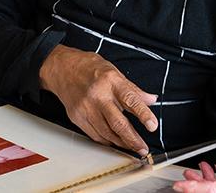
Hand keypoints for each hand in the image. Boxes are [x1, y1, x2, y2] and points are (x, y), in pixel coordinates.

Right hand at [39, 44, 157, 154]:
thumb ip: (133, 89)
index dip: (143, 114)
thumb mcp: (115, 72)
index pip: (131, 99)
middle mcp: (98, 95)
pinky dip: (107, 140)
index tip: (153, 125)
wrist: (62, 68)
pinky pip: (94, 134)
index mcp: (111, 81)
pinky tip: (115, 141)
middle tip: (142, 148)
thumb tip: (151, 100)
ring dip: (121, 142)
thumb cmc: (89, 68)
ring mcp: (85, 108)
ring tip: (132, 146)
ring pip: (106, 132)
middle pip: (117, 122)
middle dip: (132, 138)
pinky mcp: (77, 117)